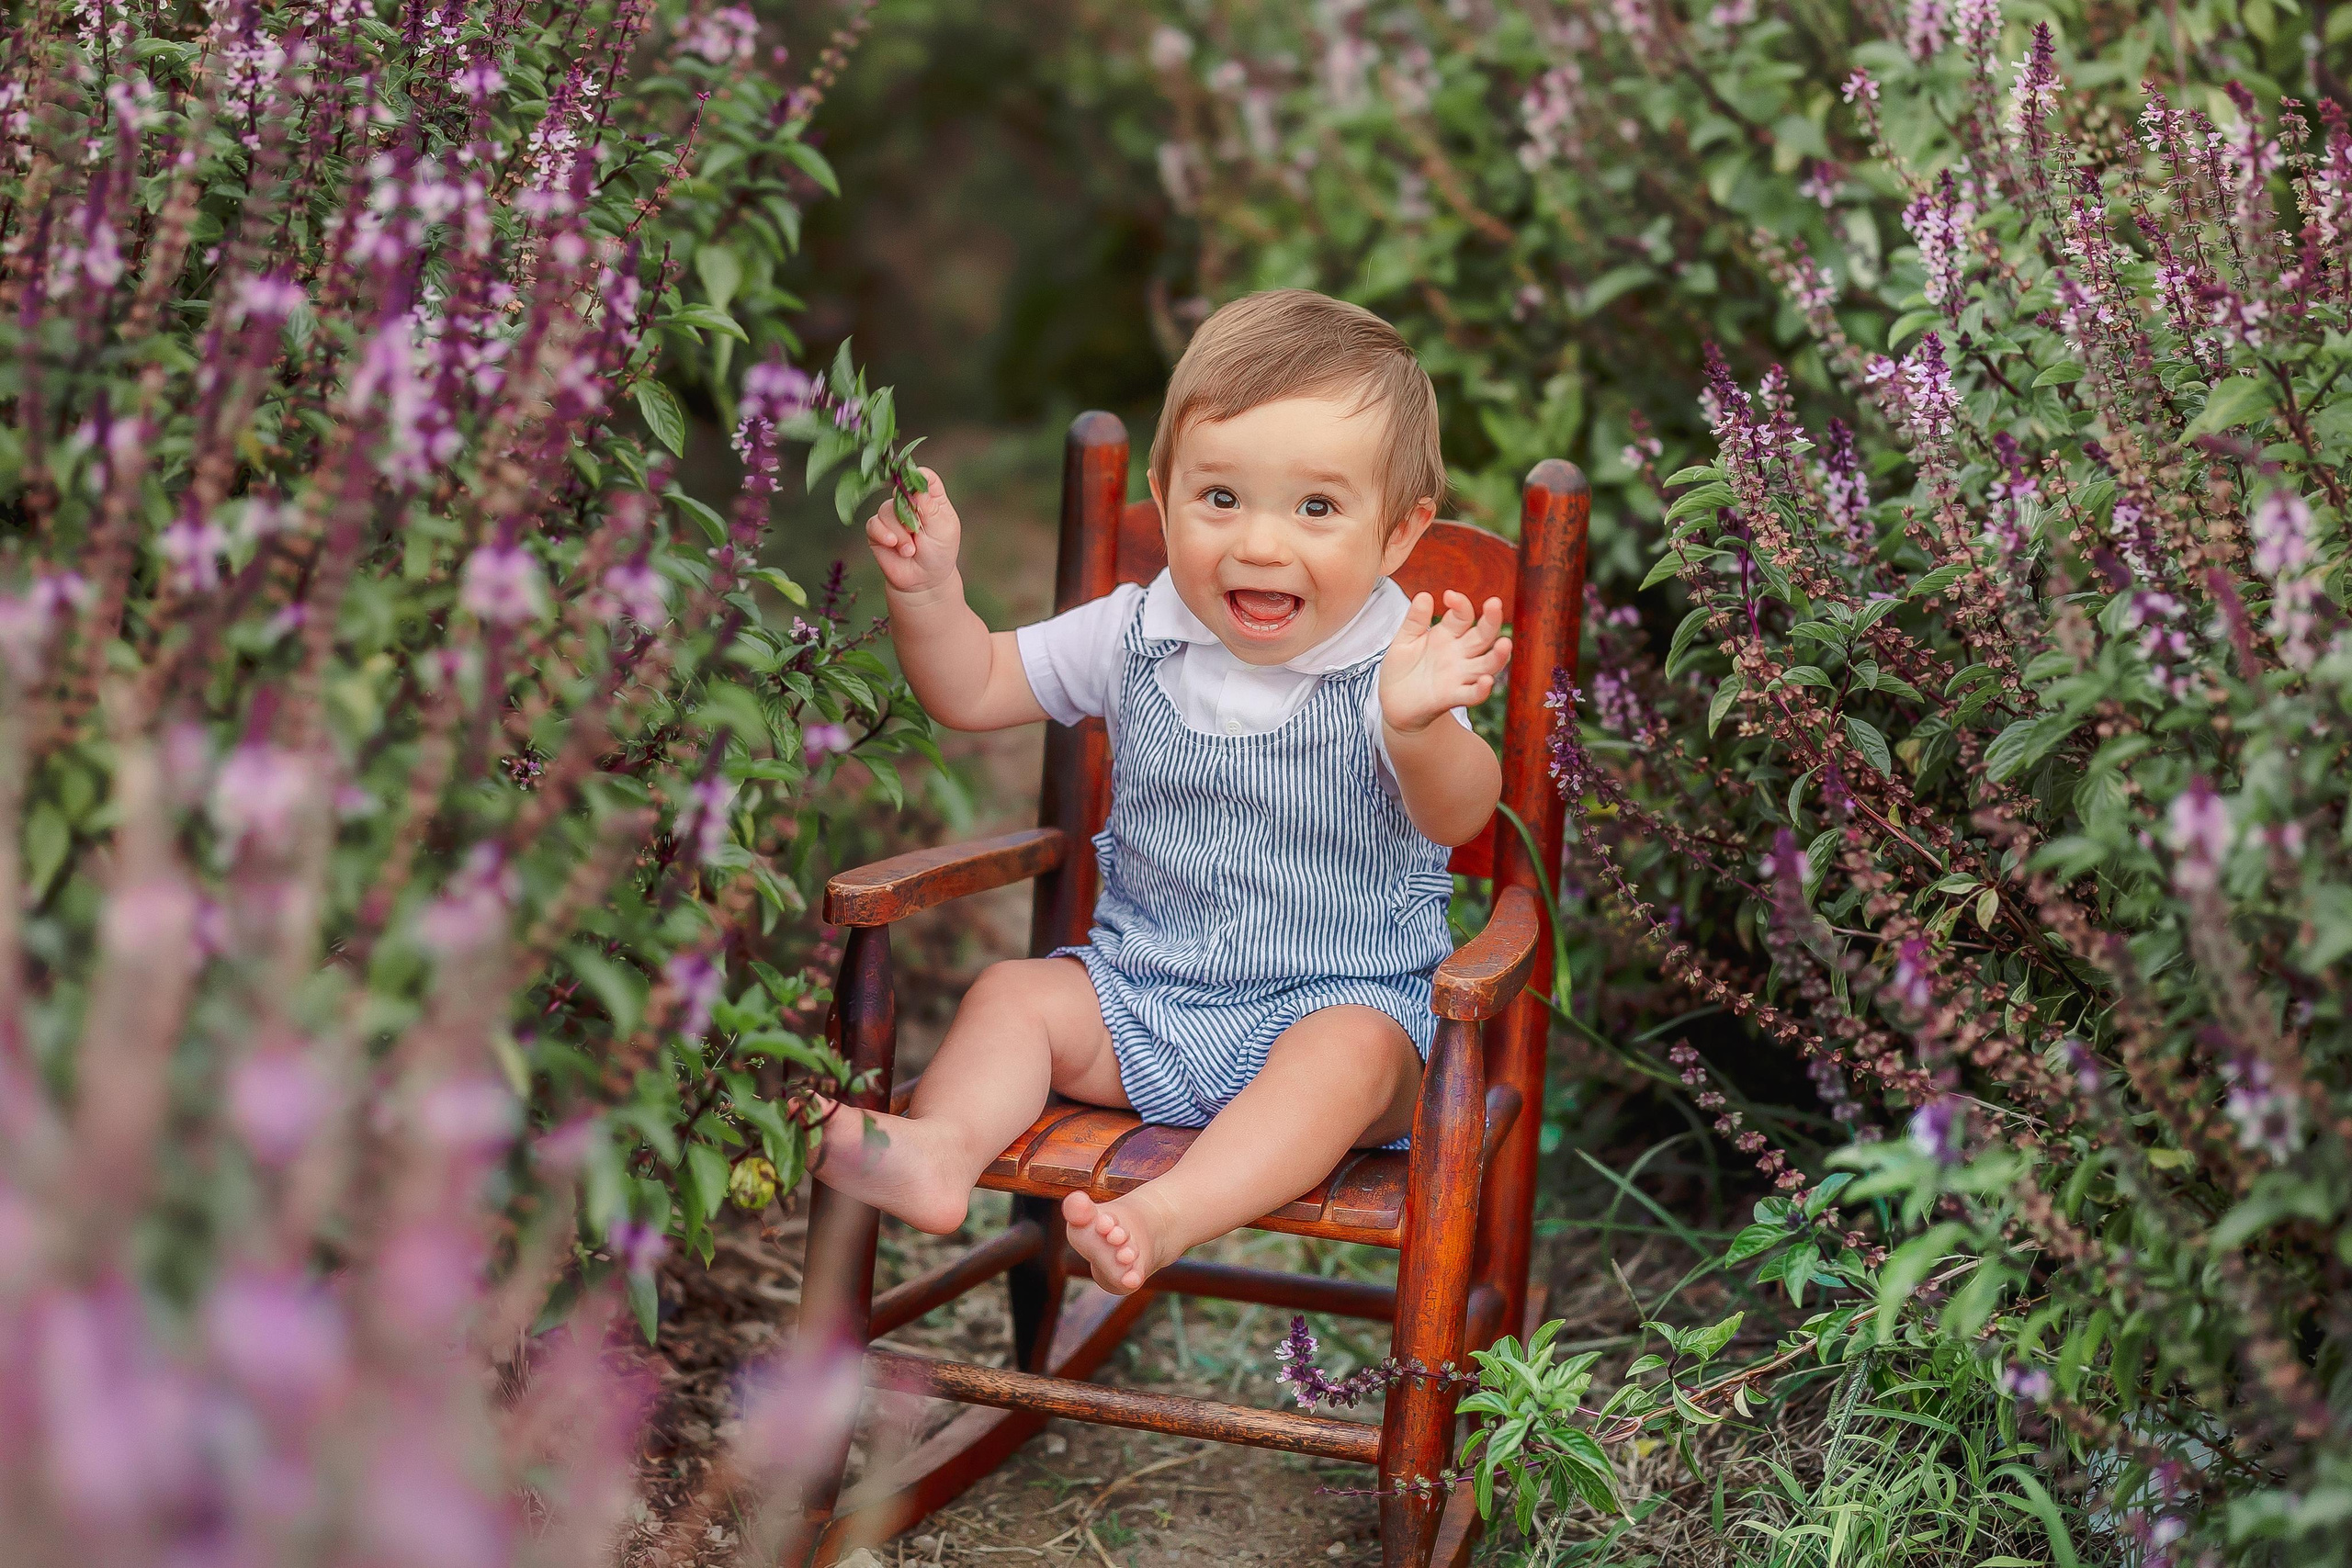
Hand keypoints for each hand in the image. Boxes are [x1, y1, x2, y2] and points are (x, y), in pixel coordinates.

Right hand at [864, 466, 961, 600]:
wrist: (923, 581)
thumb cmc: (939, 554)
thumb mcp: (943, 530)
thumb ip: (930, 507)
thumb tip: (917, 485)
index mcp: (930, 499)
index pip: (924, 477)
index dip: (917, 476)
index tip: (915, 488)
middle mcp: (909, 503)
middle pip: (900, 490)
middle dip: (908, 513)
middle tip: (917, 532)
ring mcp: (891, 515)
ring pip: (886, 509)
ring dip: (900, 532)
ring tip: (910, 550)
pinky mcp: (877, 530)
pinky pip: (874, 524)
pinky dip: (885, 535)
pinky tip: (894, 546)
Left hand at [1380, 590, 1511, 733]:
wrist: (1394, 703)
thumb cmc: (1402, 669)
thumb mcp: (1404, 640)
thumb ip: (1415, 620)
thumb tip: (1424, 595)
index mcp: (1447, 635)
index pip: (1462, 616)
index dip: (1460, 604)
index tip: (1449, 595)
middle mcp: (1458, 654)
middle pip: (1483, 636)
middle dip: (1491, 620)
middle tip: (1494, 604)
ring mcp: (1458, 675)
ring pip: (1487, 664)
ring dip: (1498, 655)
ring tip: (1504, 644)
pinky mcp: (1452, 697)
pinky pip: (1472, 694)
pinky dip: (1481, 689)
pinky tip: (1486, 681)